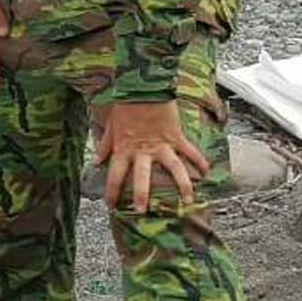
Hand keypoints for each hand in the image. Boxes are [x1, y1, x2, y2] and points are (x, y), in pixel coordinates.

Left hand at [97, 100, 212, 209]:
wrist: (144, 88)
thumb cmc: (125, 108)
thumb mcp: (110, 128)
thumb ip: (104, 147)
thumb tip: (95, 162)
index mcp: (124, 150)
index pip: (114, 176)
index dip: (112, 192)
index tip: (111, 206)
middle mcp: (142, 152)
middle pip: (142, 178)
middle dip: (142, 196)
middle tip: (143, 212)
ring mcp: (162, 146)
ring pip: (174, 169)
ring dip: (182, 186)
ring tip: (188, 201)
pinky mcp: (177, 137)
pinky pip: (190, 152)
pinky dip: (200, 162)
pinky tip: (206, 172)